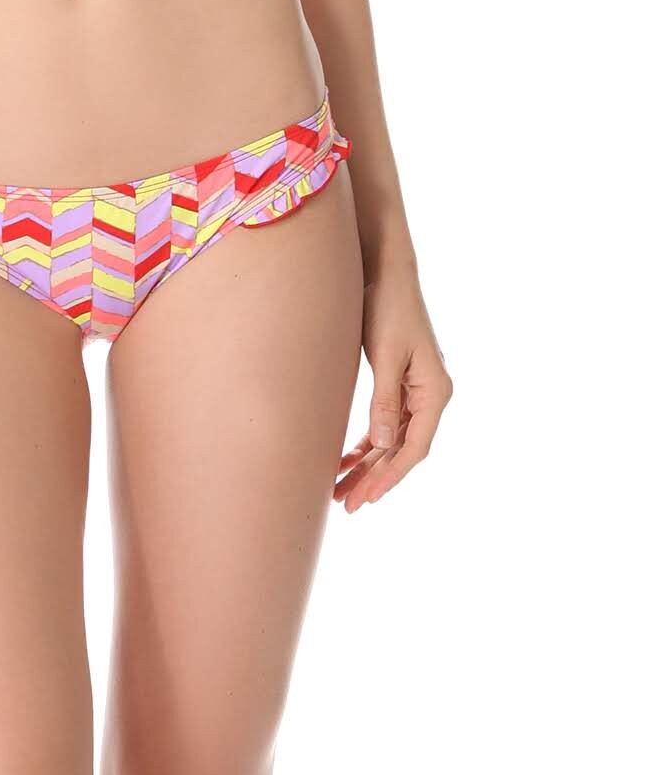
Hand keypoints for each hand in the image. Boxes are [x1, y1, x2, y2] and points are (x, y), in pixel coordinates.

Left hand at [334, 263, 452, 511]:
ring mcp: (417, 388)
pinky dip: (368, 441)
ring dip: (369, 464)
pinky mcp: (400, 380)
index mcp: (435, 390)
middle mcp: (430, 394)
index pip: (415, 448)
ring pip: (393, 439)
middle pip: (403, 449)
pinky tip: (348, 458)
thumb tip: (380, 447)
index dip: (390, 476)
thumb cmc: (387, 307)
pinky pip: (386, 422)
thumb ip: (384, 402)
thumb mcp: (385, 356)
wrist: (385, 270)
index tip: (365, 498)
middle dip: (374, 478)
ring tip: (341, 488)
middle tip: (346, 504)